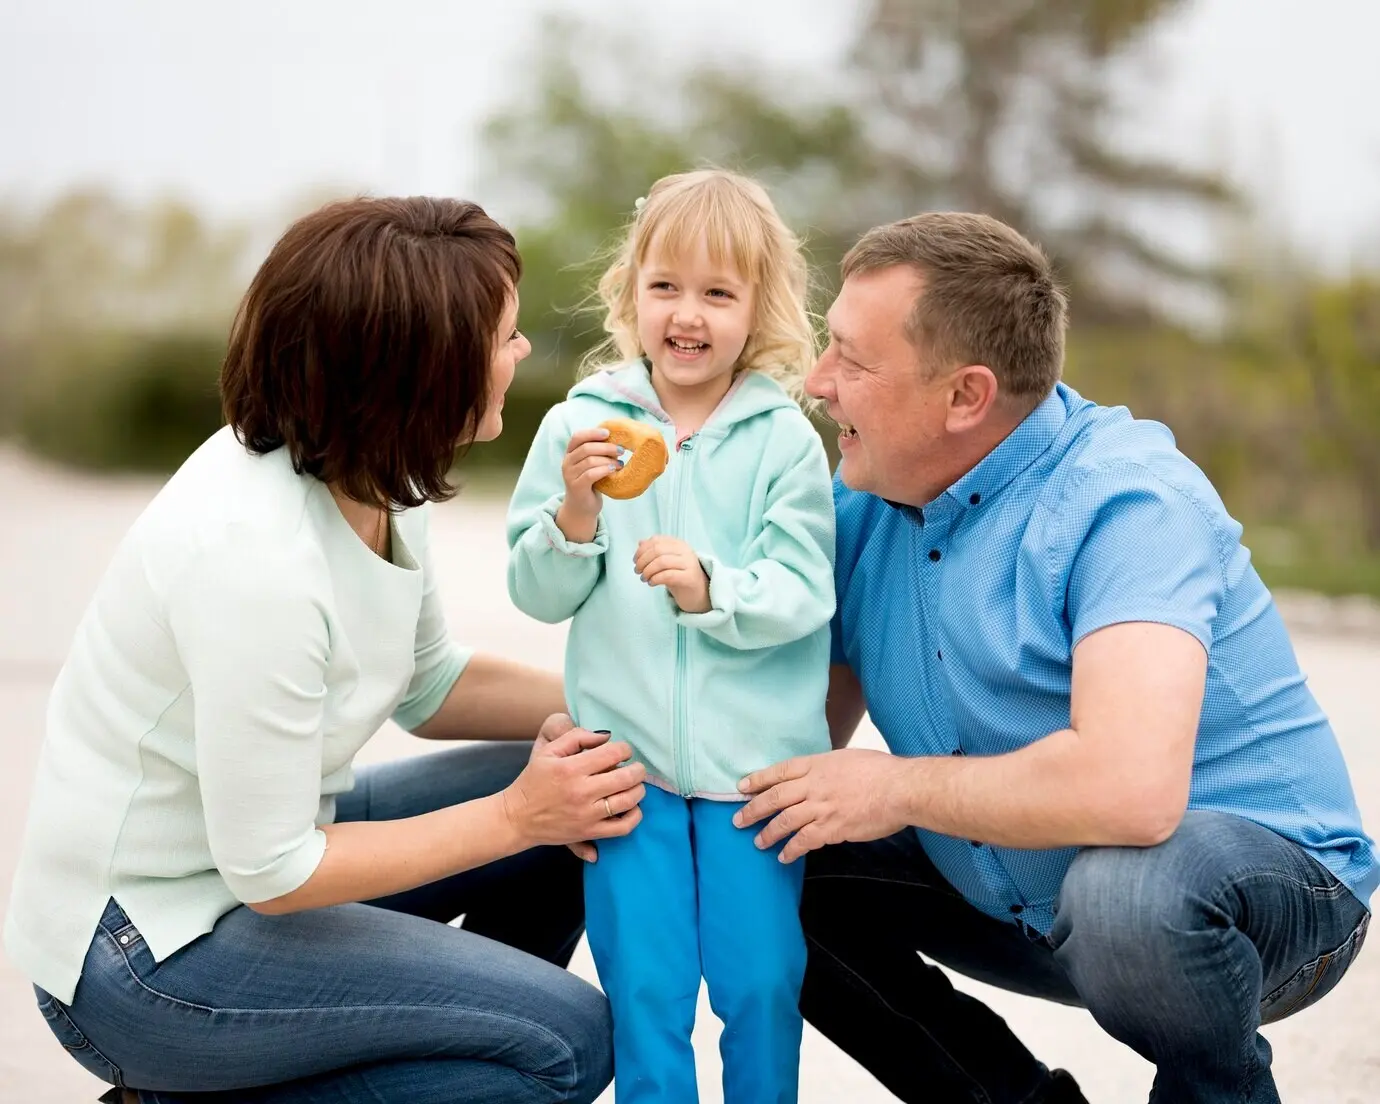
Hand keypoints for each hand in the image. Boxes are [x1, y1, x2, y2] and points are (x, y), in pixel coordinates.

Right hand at [504, 714, 645, 860]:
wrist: (517, 818)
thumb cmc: (533, 781)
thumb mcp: (548, 751)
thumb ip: (576, 737)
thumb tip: (605, 736)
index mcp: (571, 768)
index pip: (612, 753)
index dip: (624, 749)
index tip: (623, 751)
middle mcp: (581, 792)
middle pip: (626, 777)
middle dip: (638, 769)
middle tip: (636, 767)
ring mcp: (587, 815)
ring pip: (628, 801)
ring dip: (638, 789)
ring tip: (634, 784)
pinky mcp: (589, 832)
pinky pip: (623, 827)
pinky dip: (634, 816)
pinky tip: (631, 807)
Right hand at [556, 428, 620, 541]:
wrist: (581, 507)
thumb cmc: (590, 483)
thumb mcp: (591, 465)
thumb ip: (597, 453)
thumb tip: (616, 440)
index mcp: (570, 453)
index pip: (577, 437)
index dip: (592, 433)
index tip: (608, 433)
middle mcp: (567, 462)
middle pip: (586, 448)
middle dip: (606, 447)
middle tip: (621, 450)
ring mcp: (570, 475)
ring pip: (590, 461)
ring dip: (608, 460)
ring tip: (620, 463)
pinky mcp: (576, 486)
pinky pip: (591, 474)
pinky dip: (604, 470)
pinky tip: (614, 470)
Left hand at [633, 536, 710, 613]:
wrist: (698, 593)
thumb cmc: (680, 576)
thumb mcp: (666, 562)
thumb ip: (655, 551)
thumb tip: (640, 543)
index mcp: (678, 544)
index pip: (656, 540)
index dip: (642, 550)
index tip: (635, 560)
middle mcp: (685, 551)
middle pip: (657, 550)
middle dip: (643, 560)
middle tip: (637, 571)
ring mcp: (689, 563)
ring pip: (662, 561)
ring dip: (648, 570)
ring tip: (643, 578)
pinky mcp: (690, 577)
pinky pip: (668, 575)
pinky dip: (655, 579)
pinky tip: (651, 583)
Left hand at [733, 749, 911, 862]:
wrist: (900, 789)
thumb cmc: (880, 771)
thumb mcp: (847, 759)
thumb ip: (827, 769)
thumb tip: (817, 777)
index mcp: (818, 764)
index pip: (780, 771)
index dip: (758, 779)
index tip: (742, 787)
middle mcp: (814, 785)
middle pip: (774, 797)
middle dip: (753, 809)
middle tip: (738, 820)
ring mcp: (821, 807)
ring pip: (784, 821)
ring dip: (768, 833)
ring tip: (758, 842)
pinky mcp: (832, 828)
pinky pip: (804, 841)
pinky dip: (791, 849)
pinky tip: (783, 856)